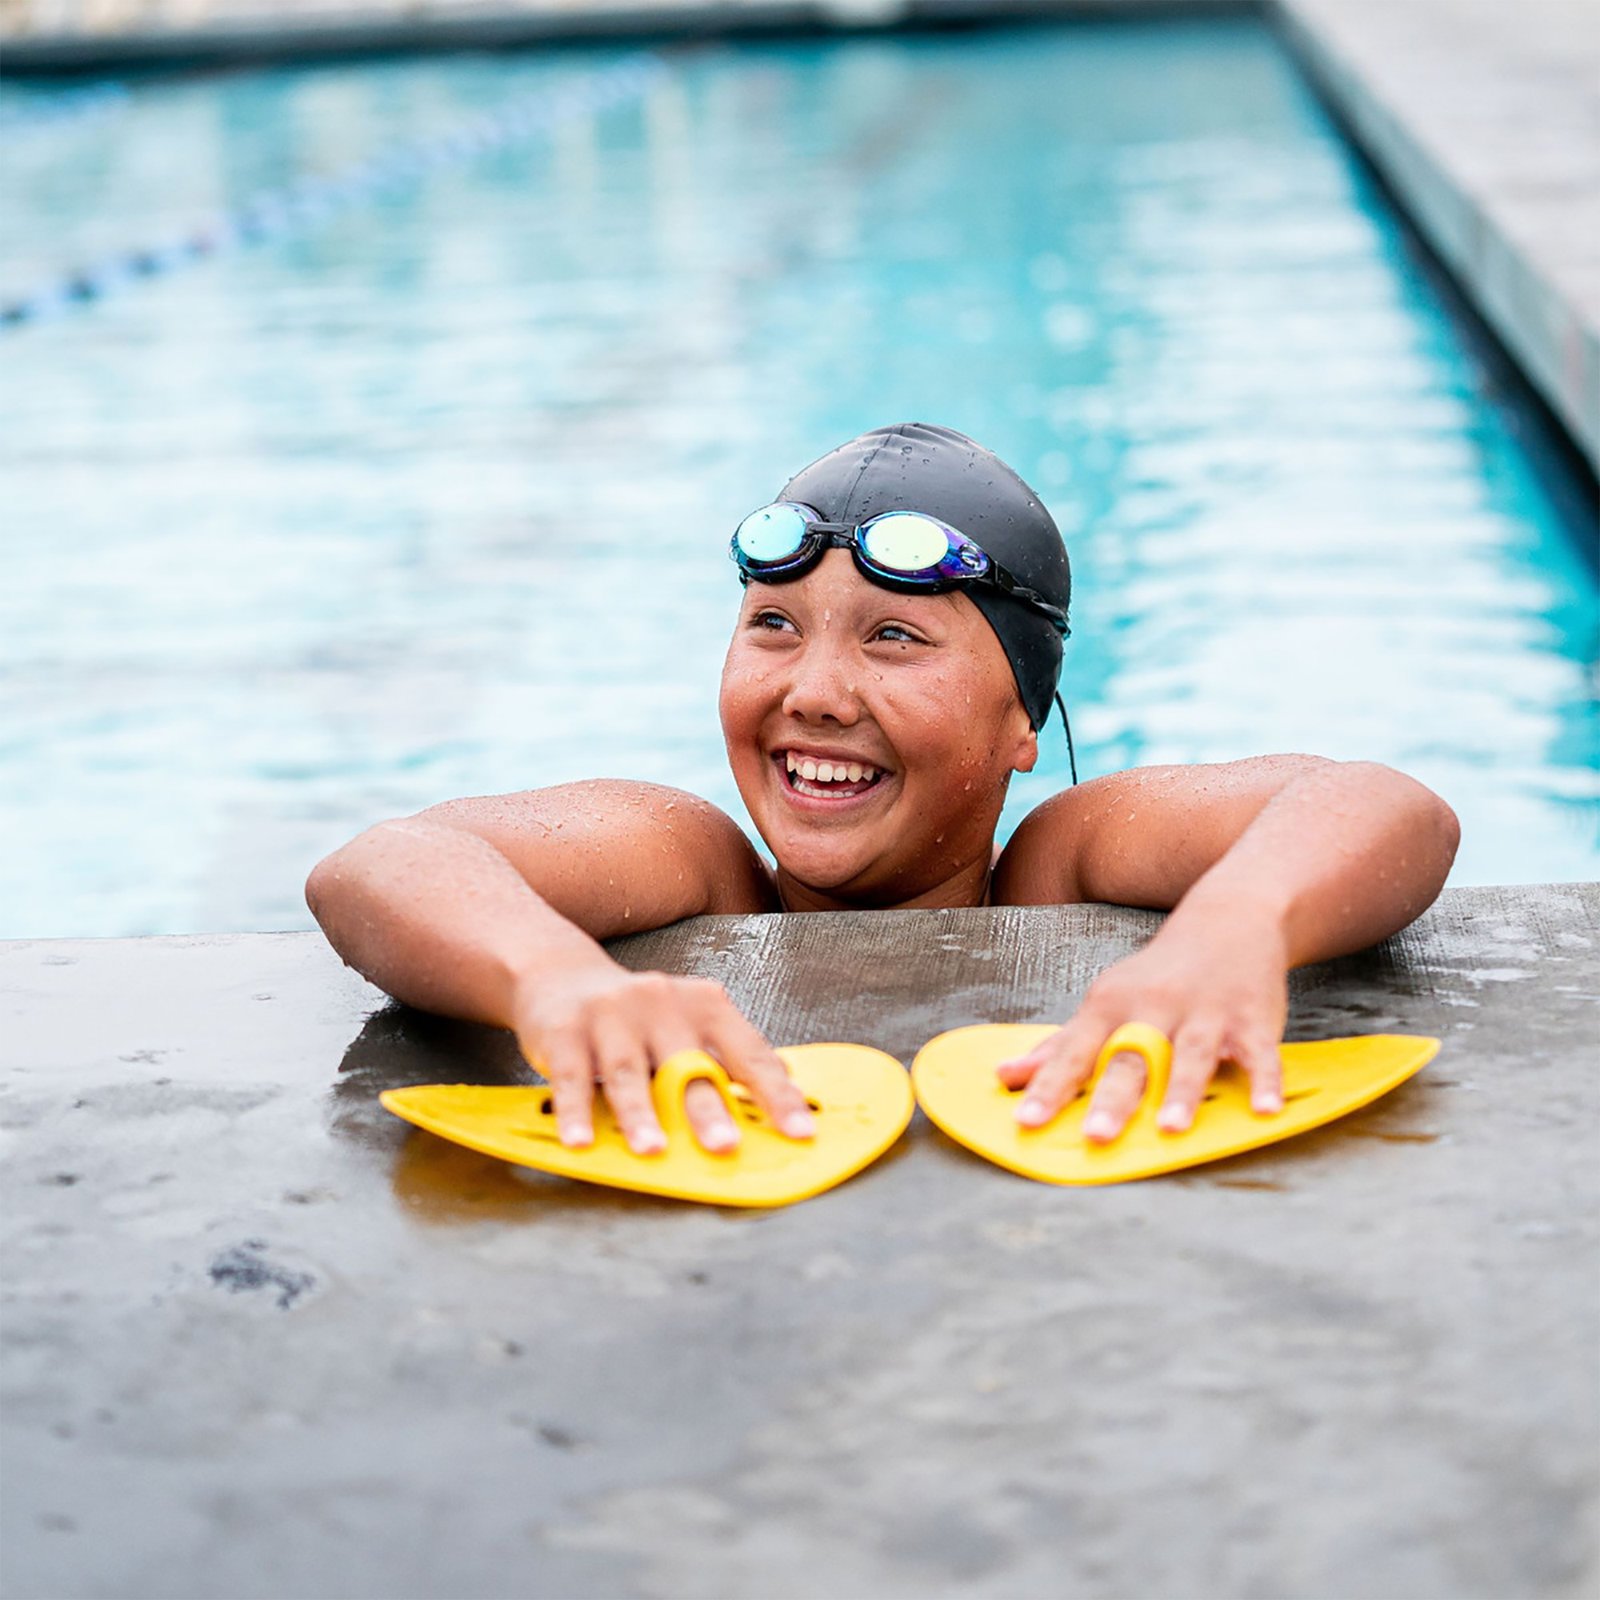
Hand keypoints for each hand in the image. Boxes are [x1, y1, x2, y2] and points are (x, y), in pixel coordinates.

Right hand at [509, 958, 815, 1155]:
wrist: (562, 975)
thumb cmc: (640, 1015)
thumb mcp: (690, 1023)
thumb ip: (728, 1055)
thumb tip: (785, 1083)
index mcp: (706, 1005)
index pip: (750, 1053)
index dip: (777, 1094)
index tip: (800, 1131)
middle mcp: (663, 1003)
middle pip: (689, 1062)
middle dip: (708, 1107)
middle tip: (725, 1145)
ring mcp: (613, 1014)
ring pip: (630, 1071)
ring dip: (641, 1114)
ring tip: (653, 1150)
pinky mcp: (566, 1030)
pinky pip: (572, 1077)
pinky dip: (576, 1111)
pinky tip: (580, 1140)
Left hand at [997, 916, 1289, 1140]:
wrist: (1226, 921)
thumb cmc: (1156, 976)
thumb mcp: (1105, 1001)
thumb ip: (1060, 1044)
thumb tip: (1006, 1076)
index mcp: (1111, 1006)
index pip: (1074, 1051)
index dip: (1049, 1086)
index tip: (1026, 1121)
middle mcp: (1154, 1007)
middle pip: (1130, 1057)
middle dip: (1113, 1098)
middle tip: (1095, 1136)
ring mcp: (1205, 1013)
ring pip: (1190, 1054)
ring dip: (1181, 1091)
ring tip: (1171, 1130)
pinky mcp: (1251, 1019)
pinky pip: (1258, 1054)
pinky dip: (1264, 1082)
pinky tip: (1264, 1111)